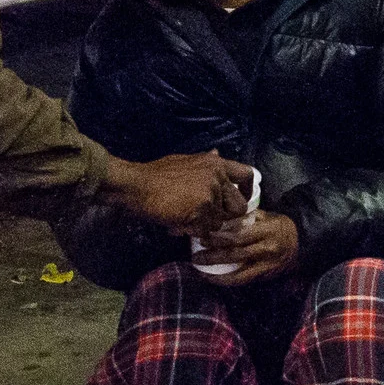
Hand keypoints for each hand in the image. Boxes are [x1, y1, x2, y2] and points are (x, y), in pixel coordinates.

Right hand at [105, 153, 253, 234]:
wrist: (136, 185)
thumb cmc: (155, 174)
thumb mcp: (184, 161)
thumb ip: (205, 161)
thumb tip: (217, 152)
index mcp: (215, 163)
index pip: (247, 175)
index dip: (247, 191)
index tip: (240, 199)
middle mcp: (217, 177)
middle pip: (238, 206)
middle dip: (223, 216)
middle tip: (206, 218)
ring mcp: (210, 194)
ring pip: (218, 222)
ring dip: (203, 225)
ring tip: (182, 218)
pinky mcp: (201, 210)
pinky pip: (204, 230)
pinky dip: (191, 231)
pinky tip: (176, 224)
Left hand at [193, 210, 299, 287]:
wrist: (301, 242)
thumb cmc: (279, 225)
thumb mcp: (265, 216)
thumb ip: (245, 219)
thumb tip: (220, 220)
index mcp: (265, 232)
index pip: (238, 236)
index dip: (219, 239)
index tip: (202, 238)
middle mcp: (266, 250)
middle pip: (235, 255)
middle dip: (213, 257)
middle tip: (195, 258)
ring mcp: (267, 266)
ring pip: (240, 276)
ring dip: (218, 277)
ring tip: (201, 274)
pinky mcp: (267, 276)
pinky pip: (245, 281)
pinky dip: (229, 281)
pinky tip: (216, 280)